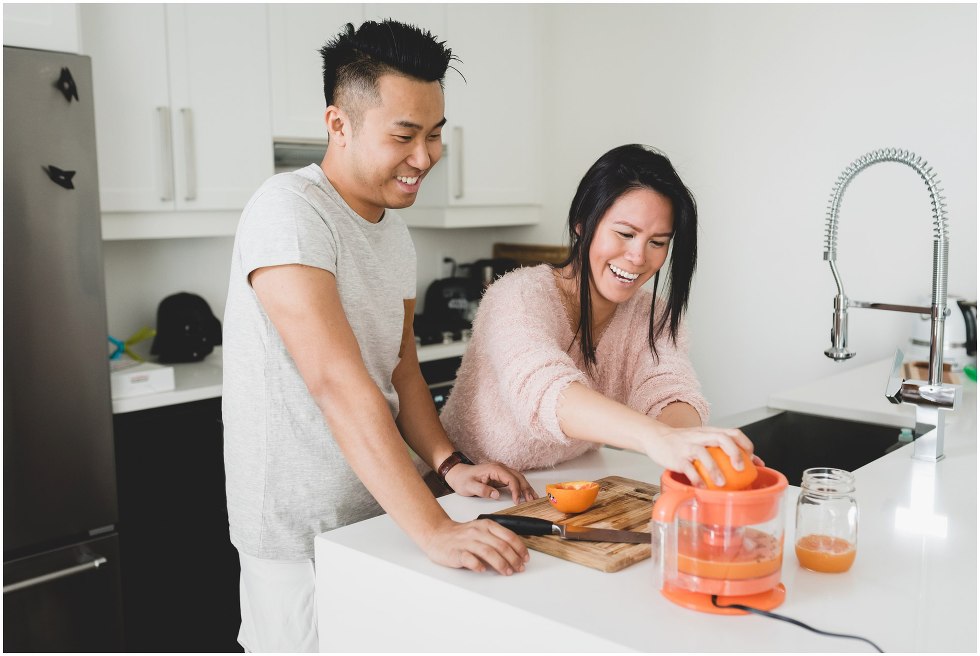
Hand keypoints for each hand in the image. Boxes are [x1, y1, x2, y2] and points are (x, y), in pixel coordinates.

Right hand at [422, 518, 529, 574]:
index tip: (525, 558)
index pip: (508, 536)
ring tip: (507, 572)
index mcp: (486, 525)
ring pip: (488, 552)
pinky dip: (477, 565)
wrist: (437, 534)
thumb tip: (515, 554)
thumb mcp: (481, 530)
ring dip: (501, 564)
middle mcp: (478, 531)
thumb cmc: (461, 535)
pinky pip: (469, 559)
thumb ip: (496, 539)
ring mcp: (466, 541)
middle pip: (501, 545)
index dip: (520, 548)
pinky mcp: (456, 552)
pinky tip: (482, 570)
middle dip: (514, 559)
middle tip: (519, 568)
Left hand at [444, 462, 538, 503]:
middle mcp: (499, 468)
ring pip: (518, 478)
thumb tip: (496, 495)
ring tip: (533, 497)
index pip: (510, 479)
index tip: (517, 501)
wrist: (457, 474)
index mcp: (494, 469)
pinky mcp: (500, 476)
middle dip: (526, 488)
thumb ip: (483, 490)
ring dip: (526, 487)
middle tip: (532, 500)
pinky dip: (521, 487)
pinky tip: (525, 494)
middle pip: (518, 477)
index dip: (516, 490)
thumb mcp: (469, 486)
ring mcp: (500, 472)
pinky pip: (514, 481)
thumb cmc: (462, 479)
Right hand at [643, 425, 757, 487]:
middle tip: (741, 469)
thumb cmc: (682, 441)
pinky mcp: (676, 457)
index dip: (746, 445)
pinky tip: (703, 487)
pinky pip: (688, 468)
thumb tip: (751, 463)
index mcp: (709, 432)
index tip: (752, 460)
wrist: (655, 437)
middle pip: (722, 438)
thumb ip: (721, 448)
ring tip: (722, 483)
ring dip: (715, 469)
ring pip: (703, 453)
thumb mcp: (703, 439)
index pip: (733, 432)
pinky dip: (697, 478)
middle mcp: (700, 436)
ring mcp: (687, 446)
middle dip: (735, 453)